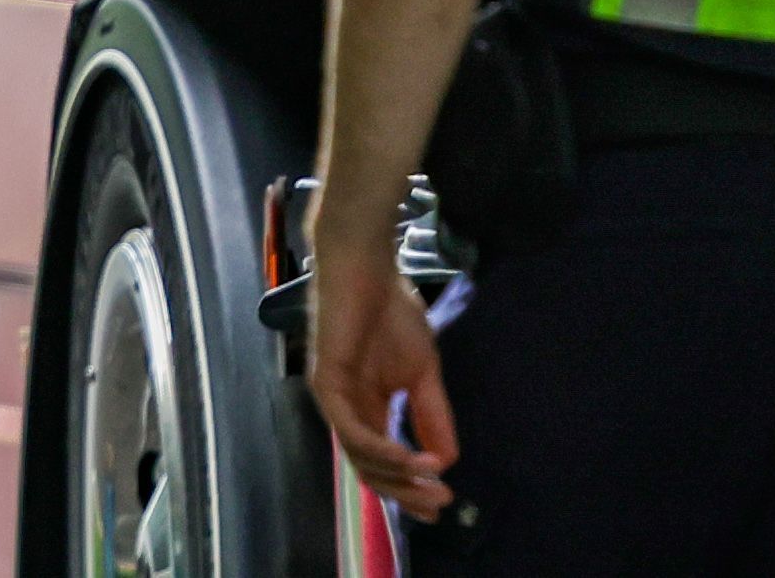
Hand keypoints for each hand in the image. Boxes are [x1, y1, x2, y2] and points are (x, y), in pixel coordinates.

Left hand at [308, 236, 457, 521]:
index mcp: (368, 412)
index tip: (444, 500)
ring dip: (398, 473)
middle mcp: (348, 414)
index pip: (385, 463)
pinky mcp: (327, 386)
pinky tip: (411, 455)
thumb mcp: (423, 371)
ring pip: (361, 457)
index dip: (412, 486)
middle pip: (371, 471)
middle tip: (438, 505)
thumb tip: (447, 459)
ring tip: (431, 479)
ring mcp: (335, 402)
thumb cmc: (392, 312)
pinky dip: (383, 447)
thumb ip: (432, 413)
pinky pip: (352, 430)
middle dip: (405, 492)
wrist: (368, 269)